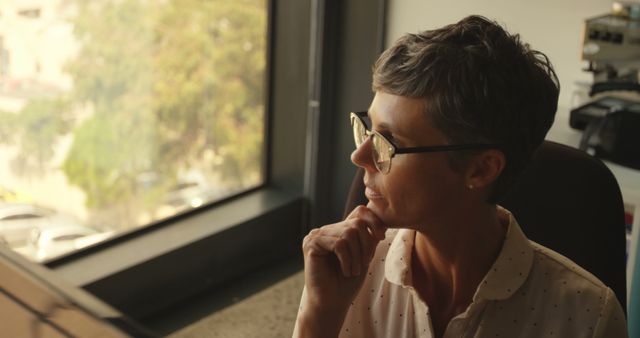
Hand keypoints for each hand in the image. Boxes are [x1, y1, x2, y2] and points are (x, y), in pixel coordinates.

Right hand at [297, 206, 386, 335]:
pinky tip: (345, 272)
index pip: (359, 211)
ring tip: (354, 271)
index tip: (381, 237)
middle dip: (366, 245)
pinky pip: (339, 243)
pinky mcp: (311, 243)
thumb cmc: (347, 283)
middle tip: (364, 264)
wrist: (331, 303)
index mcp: (340, 231)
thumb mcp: (364, 257)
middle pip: (356, 223)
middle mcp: (328, 230)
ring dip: (357, 256)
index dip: (373, 220)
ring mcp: (318, 235)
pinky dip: (347, 260)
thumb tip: (382, 224)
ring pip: (348, 233)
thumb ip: (370, 240)